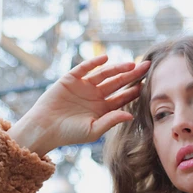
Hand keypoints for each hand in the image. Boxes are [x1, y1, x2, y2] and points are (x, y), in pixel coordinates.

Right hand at [8, 54, 150, 154]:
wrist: (45, 128)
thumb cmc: (69, 134)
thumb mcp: (93, 130)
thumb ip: (111, 120)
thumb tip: (131, 115)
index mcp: (102, 109)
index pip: (122, 97)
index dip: (134, 91)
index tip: (148, 84)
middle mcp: (95, 96)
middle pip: (117, 82)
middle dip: (132, 75)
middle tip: (147, 67)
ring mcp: (83, 86)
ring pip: (104, 74)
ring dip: (117, 68)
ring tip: (130, 64)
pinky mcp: (70, 79)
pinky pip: (84, 68)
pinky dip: (93, 63)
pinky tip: (105, 59)